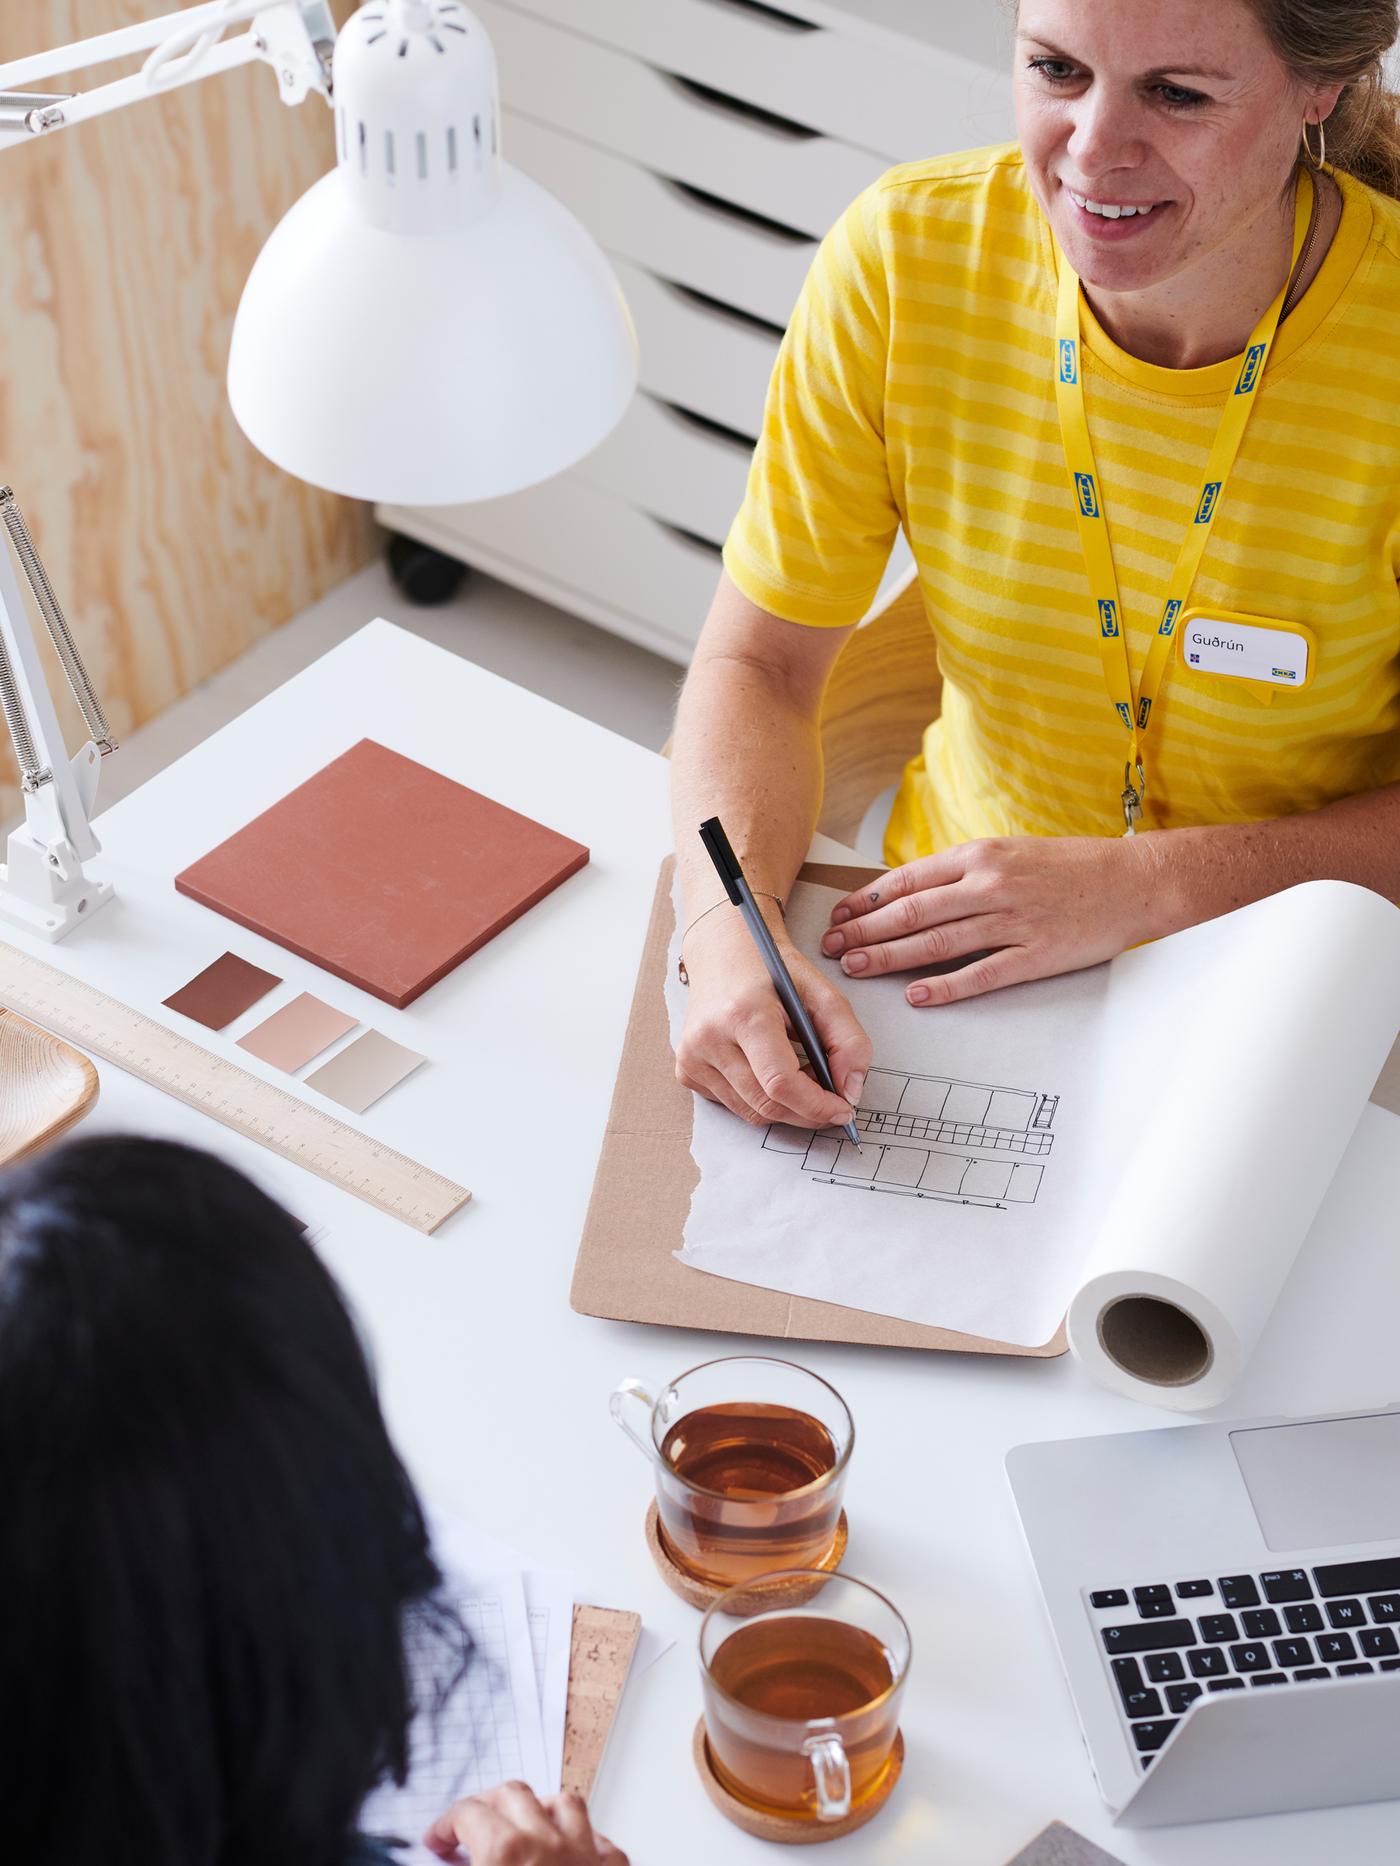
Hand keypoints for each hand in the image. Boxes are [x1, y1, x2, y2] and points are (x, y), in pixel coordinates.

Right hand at [423, 1782, 626, 1862]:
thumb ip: (460, 1865)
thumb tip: (448, 1855)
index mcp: (504, 1854)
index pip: (467, 1813)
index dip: (445, 1824)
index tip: (437, 1839)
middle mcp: (547, 1845)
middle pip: (513, 1795)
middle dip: (487, 1805)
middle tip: (470, 1826)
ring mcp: (584, 1856)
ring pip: (564, 1804)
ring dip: (539, 1809)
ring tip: (522, 1824)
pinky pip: (603, 1841)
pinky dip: (585, 1840)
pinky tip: (572, 1848)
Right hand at [676, 902, 870, 1127]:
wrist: (724, 953)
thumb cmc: (773, 972)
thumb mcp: (822, 994)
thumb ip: (849, 1042)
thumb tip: (851, 1092)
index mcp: (744, 1013)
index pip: (780, 1082)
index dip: (816, 1105)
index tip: (843, 1110)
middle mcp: (709, 1037)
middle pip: (767, 1104)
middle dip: (807, 1112)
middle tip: (832, 1100)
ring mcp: (692, 1057)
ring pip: (752, 1112)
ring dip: (787, 1107)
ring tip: (803, 1078)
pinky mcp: (686, 1070)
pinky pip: (734, 1105)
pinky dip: (761, 1099)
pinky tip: (771, 1073)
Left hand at [820, 835, 1165, 1005]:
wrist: (1132, 880)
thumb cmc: (1068, 867)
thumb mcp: (1009, 851)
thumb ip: (962, 871)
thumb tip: (911, 892)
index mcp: (979, 856)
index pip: (908, 880)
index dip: (866, 901)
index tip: (838, 916)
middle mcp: (990, 885)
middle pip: (911, 912)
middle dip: (864, 931)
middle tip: (832, 948)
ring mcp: (1013, 920)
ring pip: (936, 942)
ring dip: (890, 957)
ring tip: (856, 968)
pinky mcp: (1036, 954)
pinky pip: (981, 974)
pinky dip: (945, 986)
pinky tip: (917, 996)